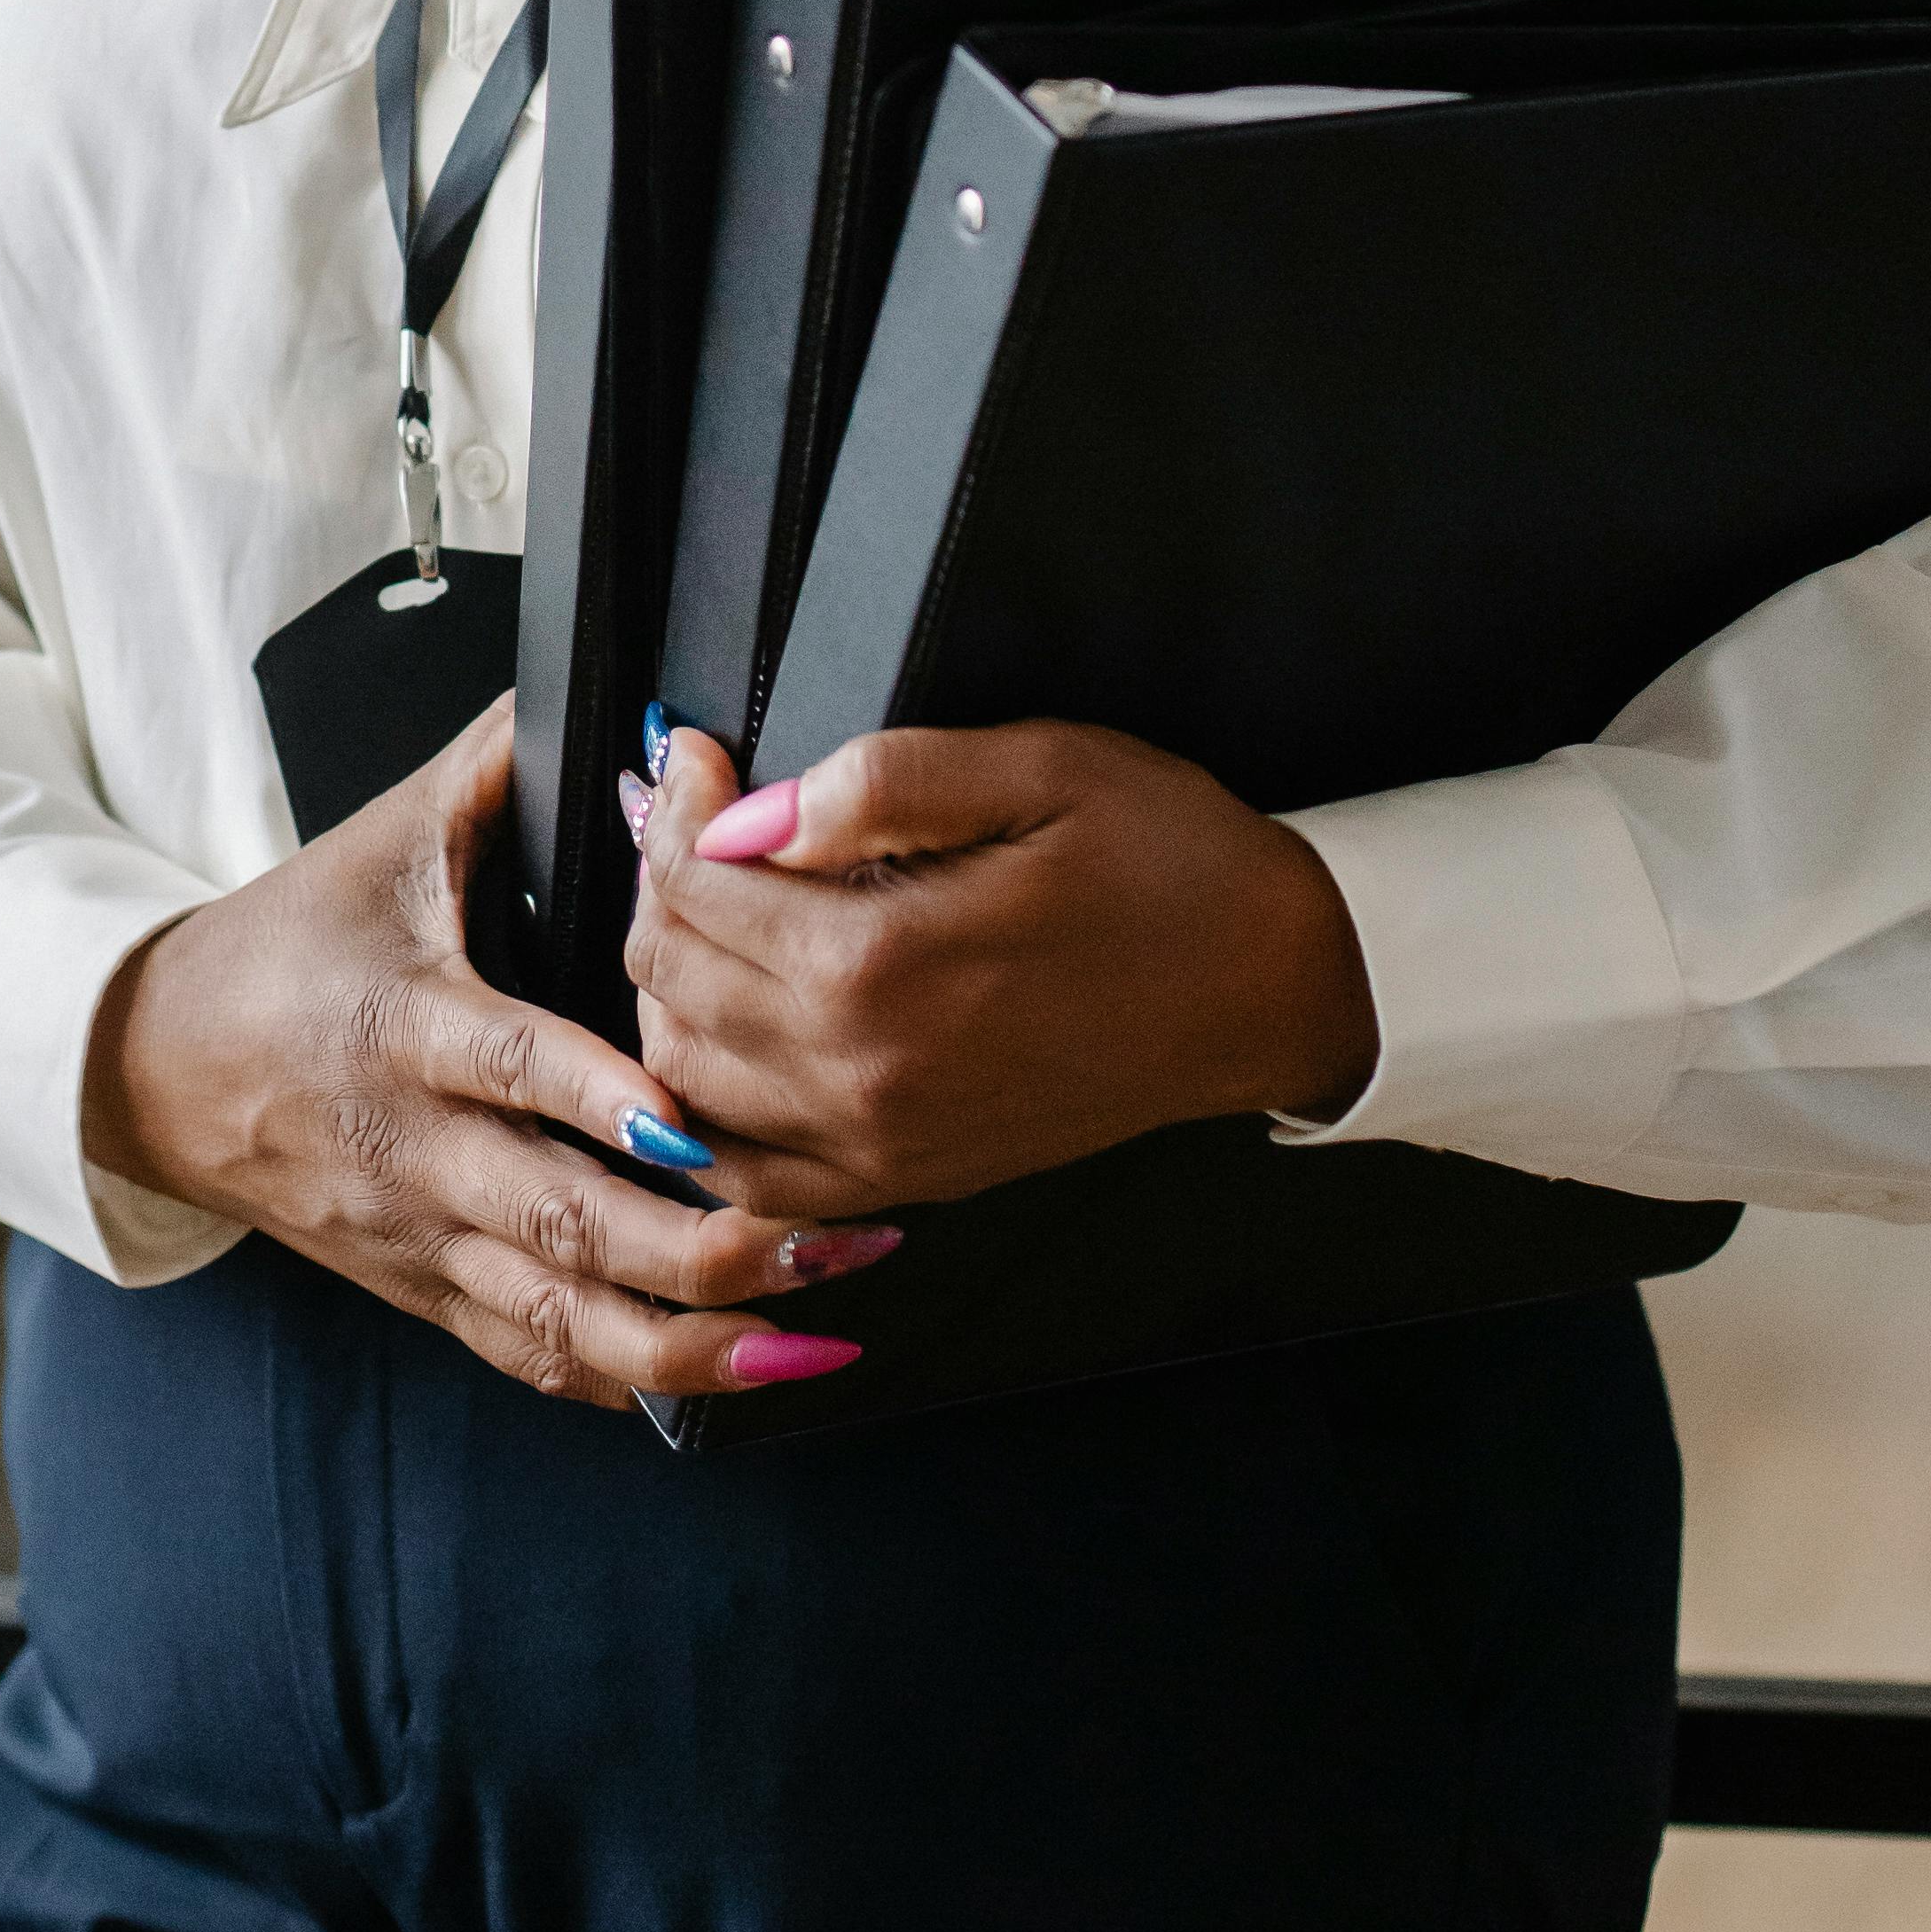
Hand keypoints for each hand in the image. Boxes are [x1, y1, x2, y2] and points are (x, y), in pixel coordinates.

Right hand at [81, 699, 896, 1414]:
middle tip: (835, 1245)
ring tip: (816, 1335)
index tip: (695, 1124)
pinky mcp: (425, 1294)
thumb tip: (641, 705)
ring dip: (696, 1344)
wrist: (161, 1067)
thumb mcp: (387, 836)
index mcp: (408, 1026)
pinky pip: (535, 1358)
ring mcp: (421, 1239)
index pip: (515, 1069)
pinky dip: (632, 1380)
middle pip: (561, 1222)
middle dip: (706, 1246)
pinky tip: (737, 1375)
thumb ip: (504, 762)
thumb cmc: (291, 939)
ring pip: (562, 1320)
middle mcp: (416, 1150)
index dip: (603, 1104)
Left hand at [622, 716, 1379, 1224]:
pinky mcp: (905, 1179)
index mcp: (885, 963)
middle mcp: (865, 1071)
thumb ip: (884, 781)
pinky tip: (729, 1033)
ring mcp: (882, 1143)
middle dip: (663, 882)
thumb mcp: (1041, 767)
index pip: (697, 884)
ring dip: (672, 985)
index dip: (676, 804)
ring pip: (685, 1077)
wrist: (1267, 990)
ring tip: (715, 905)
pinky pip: (747, 1174)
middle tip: (700, 815)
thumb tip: (755, 807)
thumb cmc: (1168, 865)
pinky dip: (707, 1107)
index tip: (693, 753)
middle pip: (672, 978)